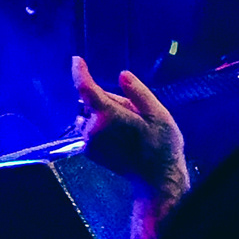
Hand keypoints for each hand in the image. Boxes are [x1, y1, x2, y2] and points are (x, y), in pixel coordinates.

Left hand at [71, 56, 189, 207]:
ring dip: (101, 115)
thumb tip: (122, 74)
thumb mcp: (158, 114)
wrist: (156, 178)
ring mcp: (89, 142)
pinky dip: (100, 128)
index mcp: (109, 116)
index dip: (80, 73)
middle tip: (132, 113)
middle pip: (91, 102)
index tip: (76, 60)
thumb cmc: (161, 145)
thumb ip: (138, 92)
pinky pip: (89, 130)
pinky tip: (120, 138)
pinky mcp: (89, 152)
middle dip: (106, 100)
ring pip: (88, 116)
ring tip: (127, 128)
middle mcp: (93, 129)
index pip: (86, 89)